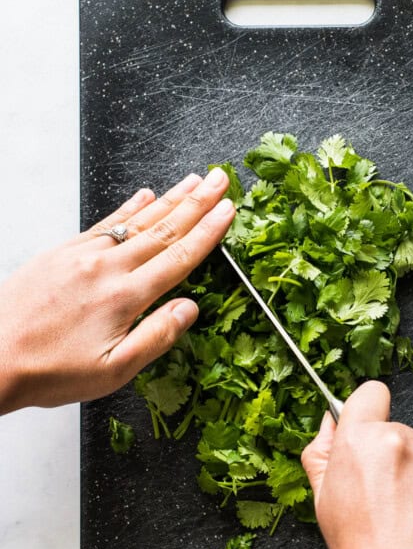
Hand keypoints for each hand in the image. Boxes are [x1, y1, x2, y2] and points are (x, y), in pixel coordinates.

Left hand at [0, 168, 234, 413]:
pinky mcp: (62, 252)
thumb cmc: (48, 370)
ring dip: (169, 198)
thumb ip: (157, 336)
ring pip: (137, 220)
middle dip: (197, 202)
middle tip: (219, 178)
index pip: (179, 257)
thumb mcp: (112, 370)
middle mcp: (107, 267)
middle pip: (163, 228)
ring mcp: (83, 255)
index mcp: (124, 297)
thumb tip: (190, 309)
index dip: (208, 231)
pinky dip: (128, 207)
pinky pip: (104, 223)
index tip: (227, 210)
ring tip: (193, 180)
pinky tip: (143, 196)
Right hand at [301, 380, 412, 548]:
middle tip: (384, 498)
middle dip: (393, 458)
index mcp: (360, 440)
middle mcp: (399, 444)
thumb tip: (329, 423)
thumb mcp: (322, 499)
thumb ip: (322, 452)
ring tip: (406, 520)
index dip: (369, 409)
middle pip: (400, 433)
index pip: (371, 394)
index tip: (369, 430)